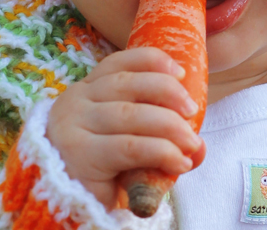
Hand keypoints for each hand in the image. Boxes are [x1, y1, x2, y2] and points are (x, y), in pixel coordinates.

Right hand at [46, 46, 206, 209]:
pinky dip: (161, 151)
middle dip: (167, 93)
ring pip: (130, 115)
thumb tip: (200, 146)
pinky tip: (179, 162)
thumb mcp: (129, 147)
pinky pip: (130, 147)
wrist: (66, 206)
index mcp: (84, 91)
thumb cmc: (101, 171)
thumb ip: (161, 140)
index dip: (150, 61)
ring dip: (169, 126)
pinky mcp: (80, 156)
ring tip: (191, 142)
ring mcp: (74, 128)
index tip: (180, 72)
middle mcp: (75, 103)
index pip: (116, 64)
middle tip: (192, 111)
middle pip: (127, 85)